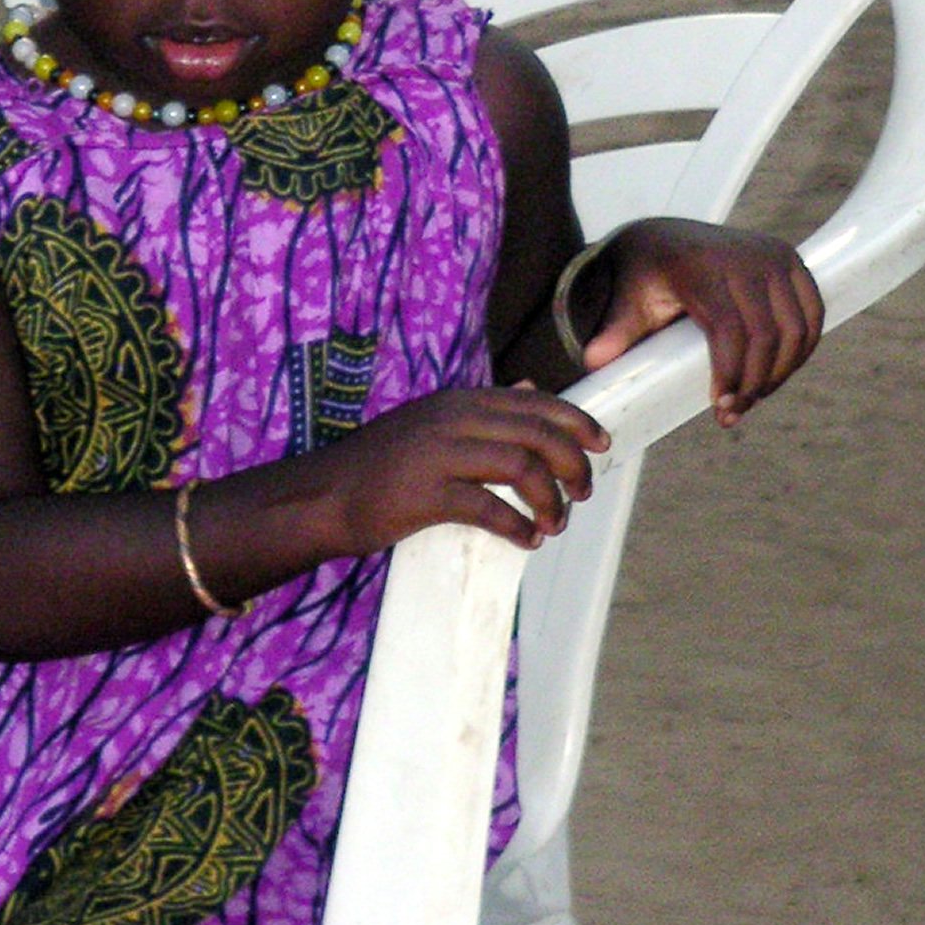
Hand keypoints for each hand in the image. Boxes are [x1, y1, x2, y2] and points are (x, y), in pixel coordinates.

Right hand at [332, 386, 608, 553]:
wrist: (323, 495)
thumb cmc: (378, 464)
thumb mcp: (429, 421)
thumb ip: (480, 408)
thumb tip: (529, 386)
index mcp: (456, 401)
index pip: (532, 402)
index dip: (574, 421)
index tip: (601, 443)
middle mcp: (451, 420)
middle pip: (535, 433)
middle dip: (571, 464)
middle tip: (582, 491)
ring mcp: (438, 455)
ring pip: (521, 468)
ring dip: (550, 500)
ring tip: (555, 523)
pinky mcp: (426, 494)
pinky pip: (490, 508)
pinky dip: (518, 526)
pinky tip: (526, 539)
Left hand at [578, 218, 823, 425]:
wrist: (667, 235)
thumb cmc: (645, 273)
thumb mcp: (627, 299)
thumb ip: (615, 331)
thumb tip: (594, 364)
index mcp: (701, 266)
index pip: (729, 329)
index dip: (731, 373)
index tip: (720, 406)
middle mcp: (744, 257)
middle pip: (767, 335)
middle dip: (756, 383)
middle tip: (733, 413)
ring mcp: (773, 256)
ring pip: (796, 329)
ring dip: (782, 372)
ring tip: (753, 399)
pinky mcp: (791, 261)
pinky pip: (812, 315)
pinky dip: (802, 350)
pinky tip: (777, 375)